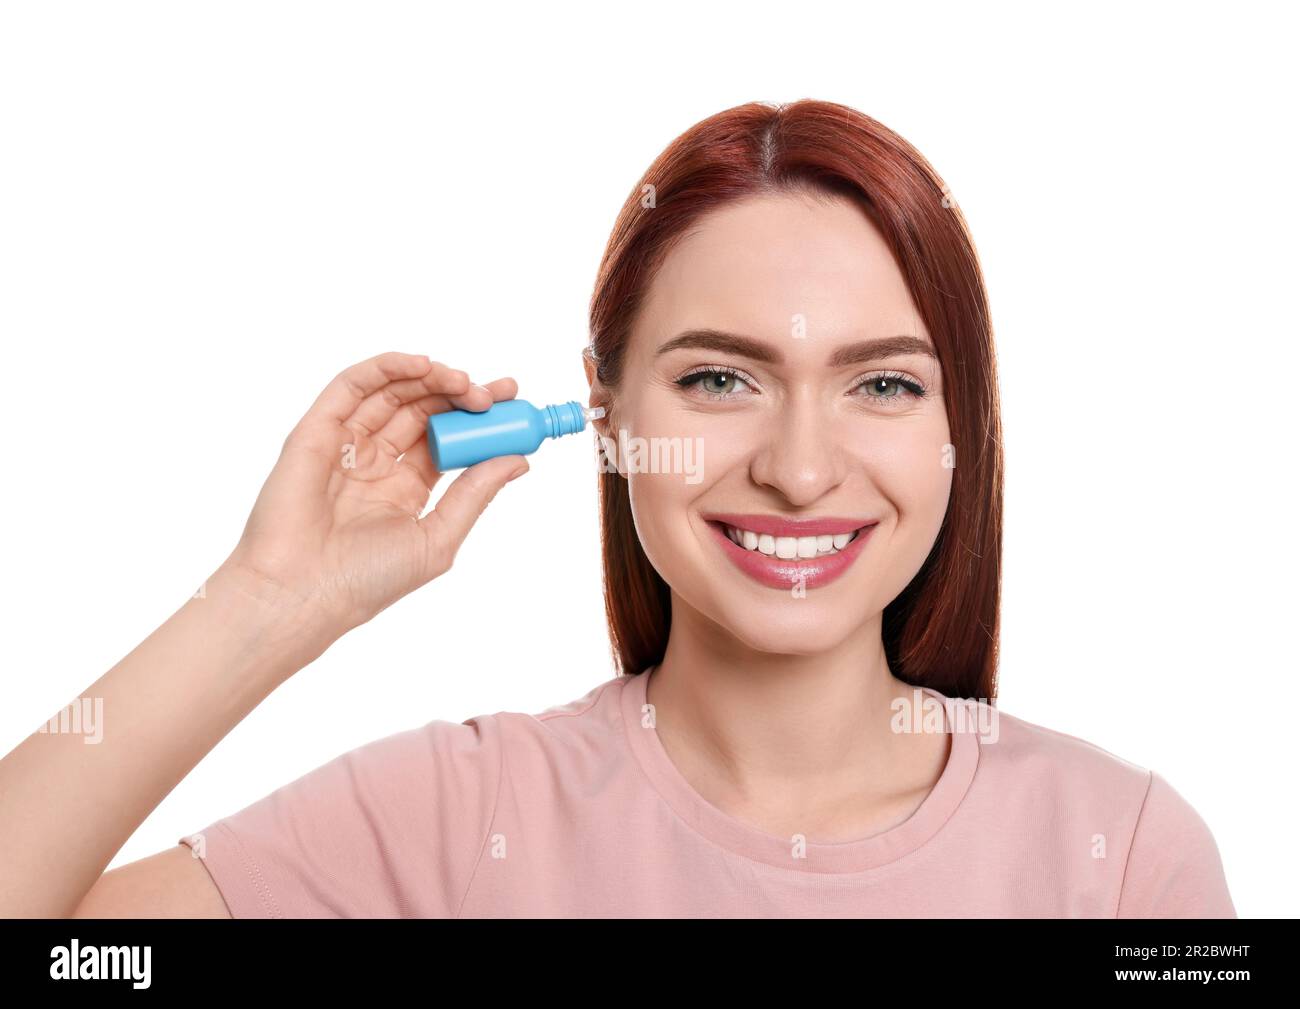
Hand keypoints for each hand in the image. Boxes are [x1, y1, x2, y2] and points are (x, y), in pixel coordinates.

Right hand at [221, 352, 527, 639]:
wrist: (303, 594)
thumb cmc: (365, 580)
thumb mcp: (437, 537)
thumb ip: (475, 495)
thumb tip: (518, 460)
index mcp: (404, 487)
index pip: (446, 439)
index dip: (478, 419)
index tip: (510, 403)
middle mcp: (375, 461)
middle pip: (423, 410)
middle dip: (461, 394)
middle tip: (494, 392)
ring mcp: (345, 443)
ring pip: (392, 392)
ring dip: (431, 378)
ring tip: (464, 381)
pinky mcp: (315, 430)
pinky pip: (351, 387)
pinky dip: (386, 368)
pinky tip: (423, 365)